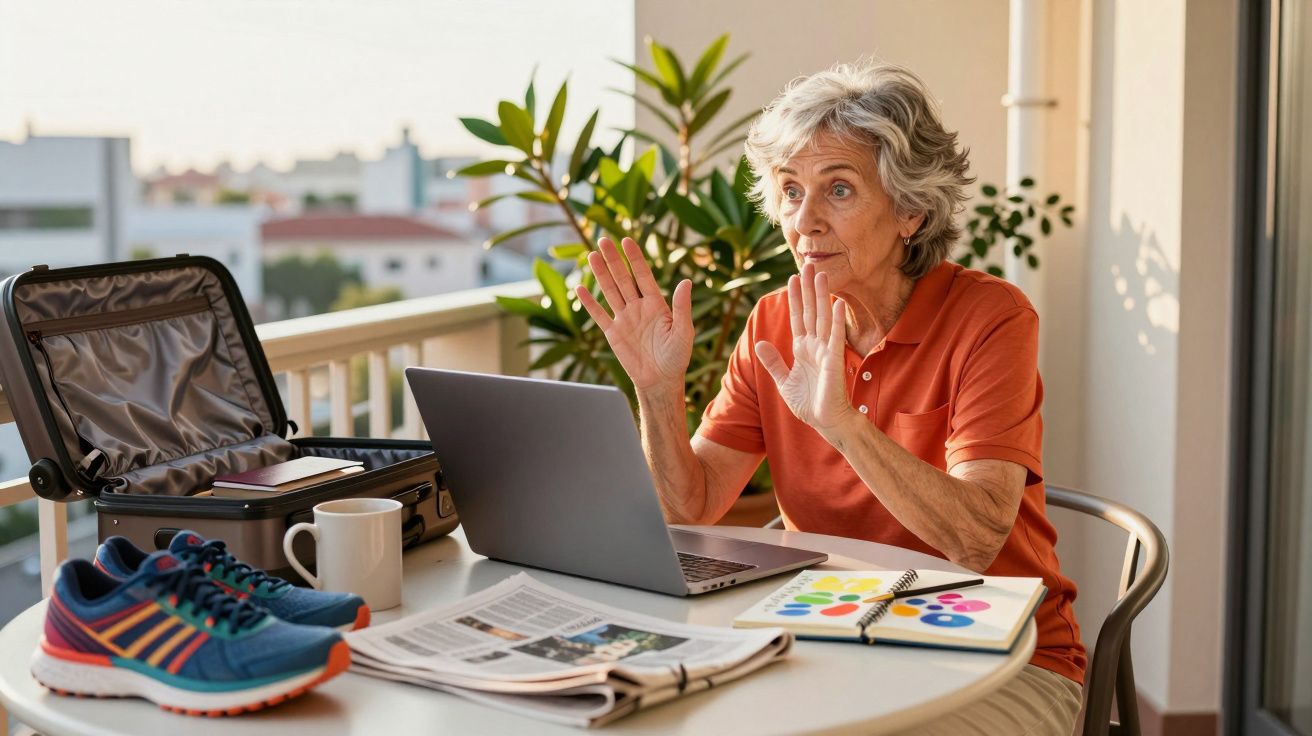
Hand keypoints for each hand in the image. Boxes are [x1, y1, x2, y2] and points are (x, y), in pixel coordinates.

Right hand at [576, 237, 692, 393]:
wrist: (660, 381)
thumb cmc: (676, 357)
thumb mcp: (683, 332)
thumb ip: (682, 307)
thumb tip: (686, 281)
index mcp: (657, 304)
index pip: (643, 275)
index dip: (635, 258)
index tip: (626, 241)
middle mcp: (638, 307)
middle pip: (623, 278)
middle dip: (614, 260)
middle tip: (603, 240)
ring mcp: (624, 319)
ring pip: (610, 291)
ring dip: (601, 274)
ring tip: (592, 255)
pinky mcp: (613, 333)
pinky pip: (599, 315)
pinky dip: (590, 303)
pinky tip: (581, 288)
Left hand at [754, 263, 857, 441]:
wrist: (825, 422)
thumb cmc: (808, 403)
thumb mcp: (783, 381)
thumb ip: (773, 361)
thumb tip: (760, 342)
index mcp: (803, 349)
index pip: (797, 318)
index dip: (794, 298)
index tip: (792, 278)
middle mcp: (815, 346)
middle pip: (811, 311)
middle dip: (808, 289)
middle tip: (808, 265)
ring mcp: (826, 351)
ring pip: (823, 318)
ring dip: (822, 297)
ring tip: (821, 275)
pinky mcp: (835, 361)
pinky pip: (836, 337)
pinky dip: (836, 321)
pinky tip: (836, 303)